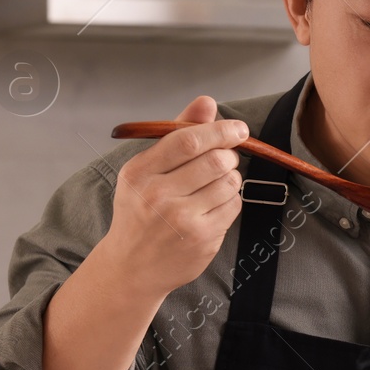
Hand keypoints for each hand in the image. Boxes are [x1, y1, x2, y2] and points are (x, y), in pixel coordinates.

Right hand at [102, 96, 247, 300]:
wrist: (132, 267)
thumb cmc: (141, 212)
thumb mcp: (146, 171)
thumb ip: (177, 135)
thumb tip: (207, 102)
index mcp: (139, 172)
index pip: (187, 140)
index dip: (219, 130)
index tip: (237, 129)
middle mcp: (157, 196)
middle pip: (215, 160)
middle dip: (229, 155)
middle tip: (225, 159)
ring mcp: (181, 220)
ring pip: (229, 182)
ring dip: (231, 177)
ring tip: (216, 183)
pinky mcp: (202, 239)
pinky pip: (233, 206)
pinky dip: (230, 200)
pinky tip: (214, 205)